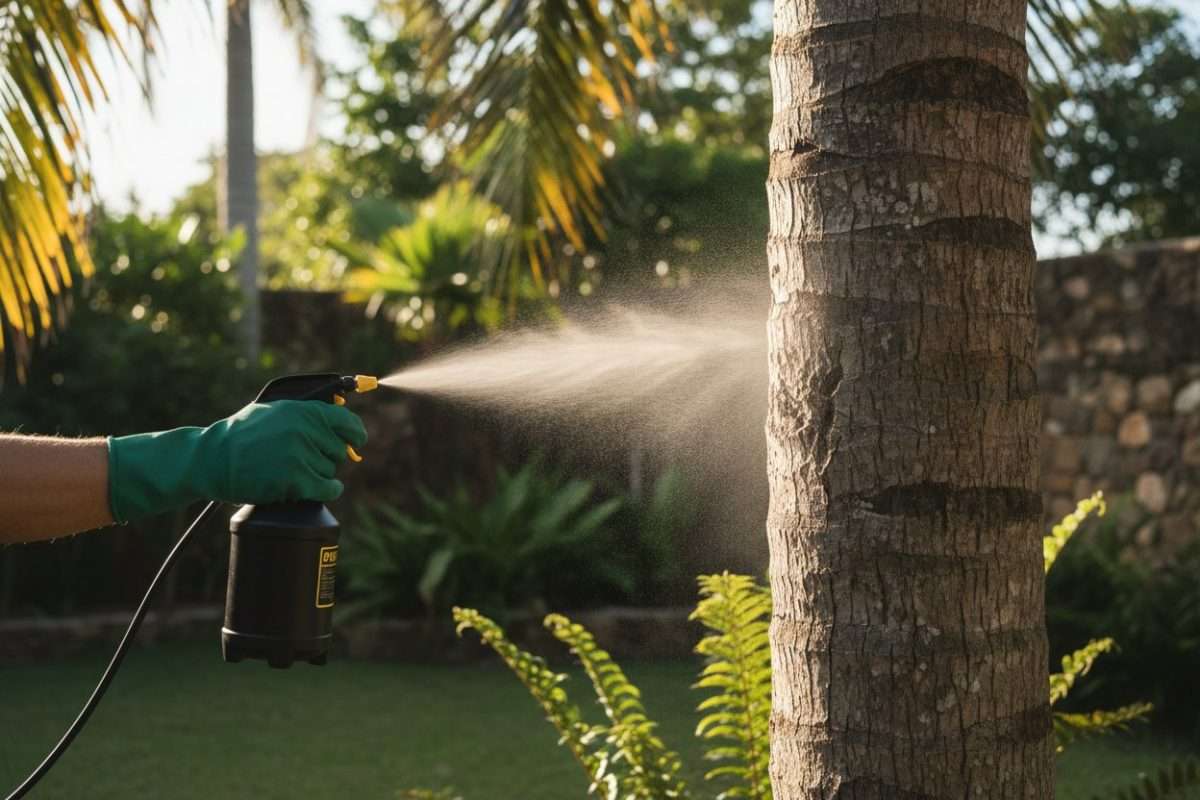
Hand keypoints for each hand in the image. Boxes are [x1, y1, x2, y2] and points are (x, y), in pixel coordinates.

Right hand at [107, 401, 367, 521]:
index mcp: (303, 410)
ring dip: (319, 474)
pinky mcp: (295, 480)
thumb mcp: (273, 410)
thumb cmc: (241, 434)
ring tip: (294, 471)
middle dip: (328, 457)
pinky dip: (328, 491)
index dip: (356, 433)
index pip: (347, 421)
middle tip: (307, 460)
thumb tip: (338, 409)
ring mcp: (301, 455)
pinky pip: (328, 489)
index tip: (357, 440)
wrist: (212, 459)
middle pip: (339, 450)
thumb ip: (305, 411)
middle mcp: (305, 430)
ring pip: (331, 470)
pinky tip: (321, 490)